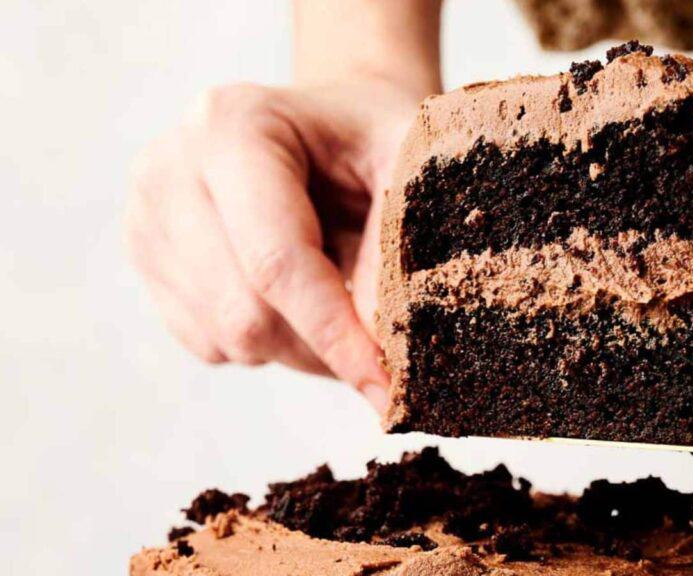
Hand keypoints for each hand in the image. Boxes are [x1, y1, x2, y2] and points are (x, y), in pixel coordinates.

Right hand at [124, 78, 419, 411]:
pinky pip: (210, 344)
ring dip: (301, 348)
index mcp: (232, 126)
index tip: (386, 386)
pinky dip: (268, 344)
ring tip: (343, 300)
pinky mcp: (146, 261)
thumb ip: (399, 246)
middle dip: (323, 347)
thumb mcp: (409, 166)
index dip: (335, 332)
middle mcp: (169, 169)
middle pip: (244, 312)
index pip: (276, 259)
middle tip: (381, 345)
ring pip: (228, 338)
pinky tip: (296, 295)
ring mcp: (146, 218)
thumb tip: (378, 350)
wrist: (327, 126)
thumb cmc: (373, 140)